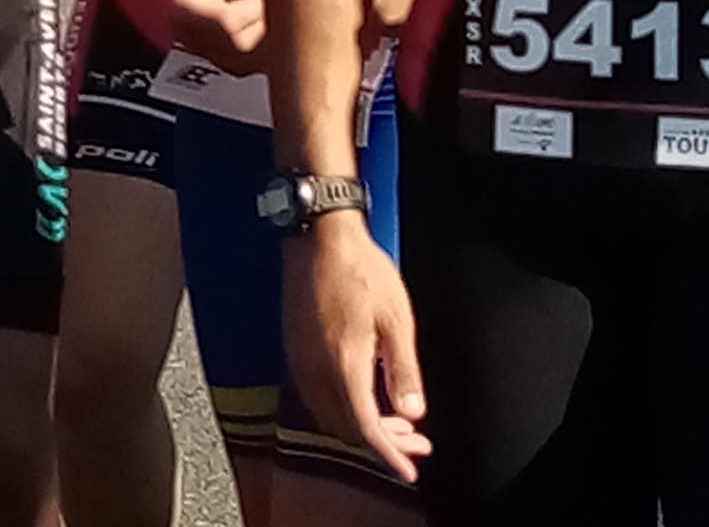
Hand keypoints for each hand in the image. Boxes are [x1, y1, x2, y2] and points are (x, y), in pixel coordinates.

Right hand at [285, 216, 430, 481]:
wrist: (319, 237)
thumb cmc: (361, 271)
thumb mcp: (397, 320)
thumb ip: (403, 371)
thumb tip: (413, 413)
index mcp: (344, 364)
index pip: (366, 427)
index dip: (389, 455)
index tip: (409, 470)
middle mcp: (315, 369)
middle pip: (345, 427)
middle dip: (380, 443)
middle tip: (414, 442)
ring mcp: (300, 359)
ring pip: (328, 414)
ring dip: (360, 426)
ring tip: (395, 421)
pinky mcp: (294, 348)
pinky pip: (316, 395)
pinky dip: (343, 407)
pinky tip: (364, 396)